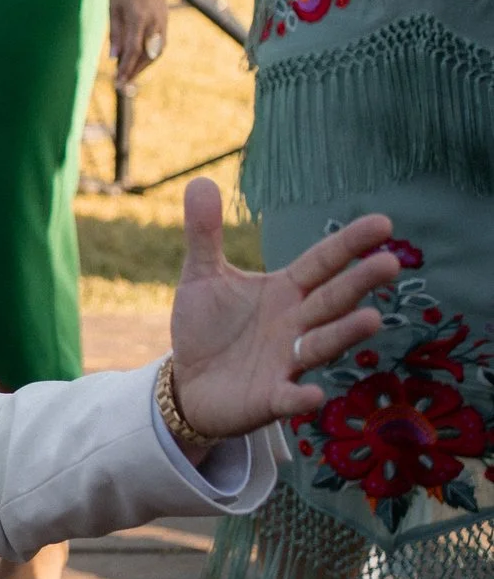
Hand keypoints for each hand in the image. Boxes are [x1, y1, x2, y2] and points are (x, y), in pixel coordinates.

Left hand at [107, 0, 169, 87]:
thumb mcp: (113, 7)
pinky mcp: (165, 21)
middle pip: (146, 56)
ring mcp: (162, 22)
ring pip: (155, 52)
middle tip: (121, 85)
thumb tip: (114, 58)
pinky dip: (149, 56)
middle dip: (134, 72)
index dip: (125, 69)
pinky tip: (139, 61)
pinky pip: (159, 45)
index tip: (117, 82)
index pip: (132, 51)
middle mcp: (153, 22)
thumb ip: (115, 33)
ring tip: (128, 76)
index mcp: (138, 18)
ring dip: (142, 67)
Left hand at [165, 178, 400, 445]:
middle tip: (390, 262)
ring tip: (371, 319)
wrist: (188, 383)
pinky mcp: (270, 397)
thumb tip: (199, 180)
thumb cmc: (208, 327)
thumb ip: (204, 233)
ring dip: (345, 333)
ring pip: (322, 345)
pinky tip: (314, 394)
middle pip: (332, 299)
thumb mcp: (202, 276)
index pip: (323, 262)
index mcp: (286, 291)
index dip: (349, 244)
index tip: (383, 222)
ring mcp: (288, 361)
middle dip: (358, 283)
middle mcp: (297, 323)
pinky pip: (289, 397)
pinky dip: (301, 397)